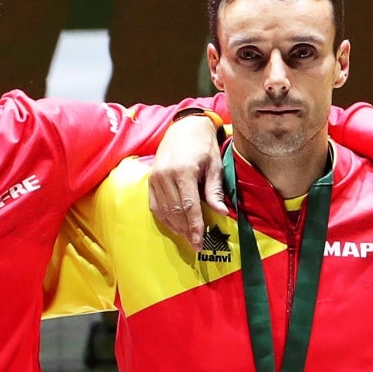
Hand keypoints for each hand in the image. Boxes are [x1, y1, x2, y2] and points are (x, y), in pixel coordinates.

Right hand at [145, 112, 226, 248]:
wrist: (184, 127)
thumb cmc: (203, 145)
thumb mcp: (214, 165)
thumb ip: (215, 190)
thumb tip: (222, 212)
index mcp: (183, 171)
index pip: (189, 206)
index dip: (194, 226)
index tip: (200, 243)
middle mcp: (165, 176)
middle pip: (175, 212)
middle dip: (186, 231)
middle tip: (196, 244)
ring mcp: (155, 178)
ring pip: (164, 211)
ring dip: (175, 227)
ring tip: (187, 237)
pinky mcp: (150, 180)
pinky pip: (155, 205)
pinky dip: (164, 218)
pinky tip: (175, 226)